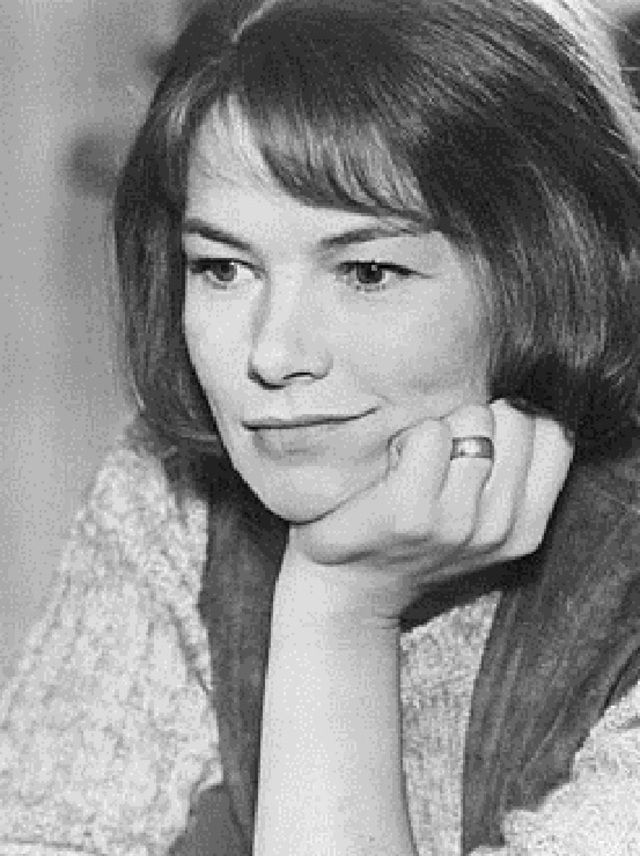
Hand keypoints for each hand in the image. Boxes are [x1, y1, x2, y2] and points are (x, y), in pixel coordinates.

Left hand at [280, 400, 573, 622]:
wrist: (348, 592)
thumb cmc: (413, 541)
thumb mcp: (481, 521)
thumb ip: (511, 473)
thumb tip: (518, 404)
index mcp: (525, 529)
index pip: (556, 436)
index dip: (518, 420)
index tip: (483, 438)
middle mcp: (499, 527)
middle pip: (514, 418)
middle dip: (477, 419)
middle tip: (443, 452)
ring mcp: (456, 522)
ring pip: (472, 421)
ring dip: (439, 427)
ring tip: (414, 462)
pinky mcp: (410, 512)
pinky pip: (428, 435)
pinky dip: (406, 438)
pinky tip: (391, 466)